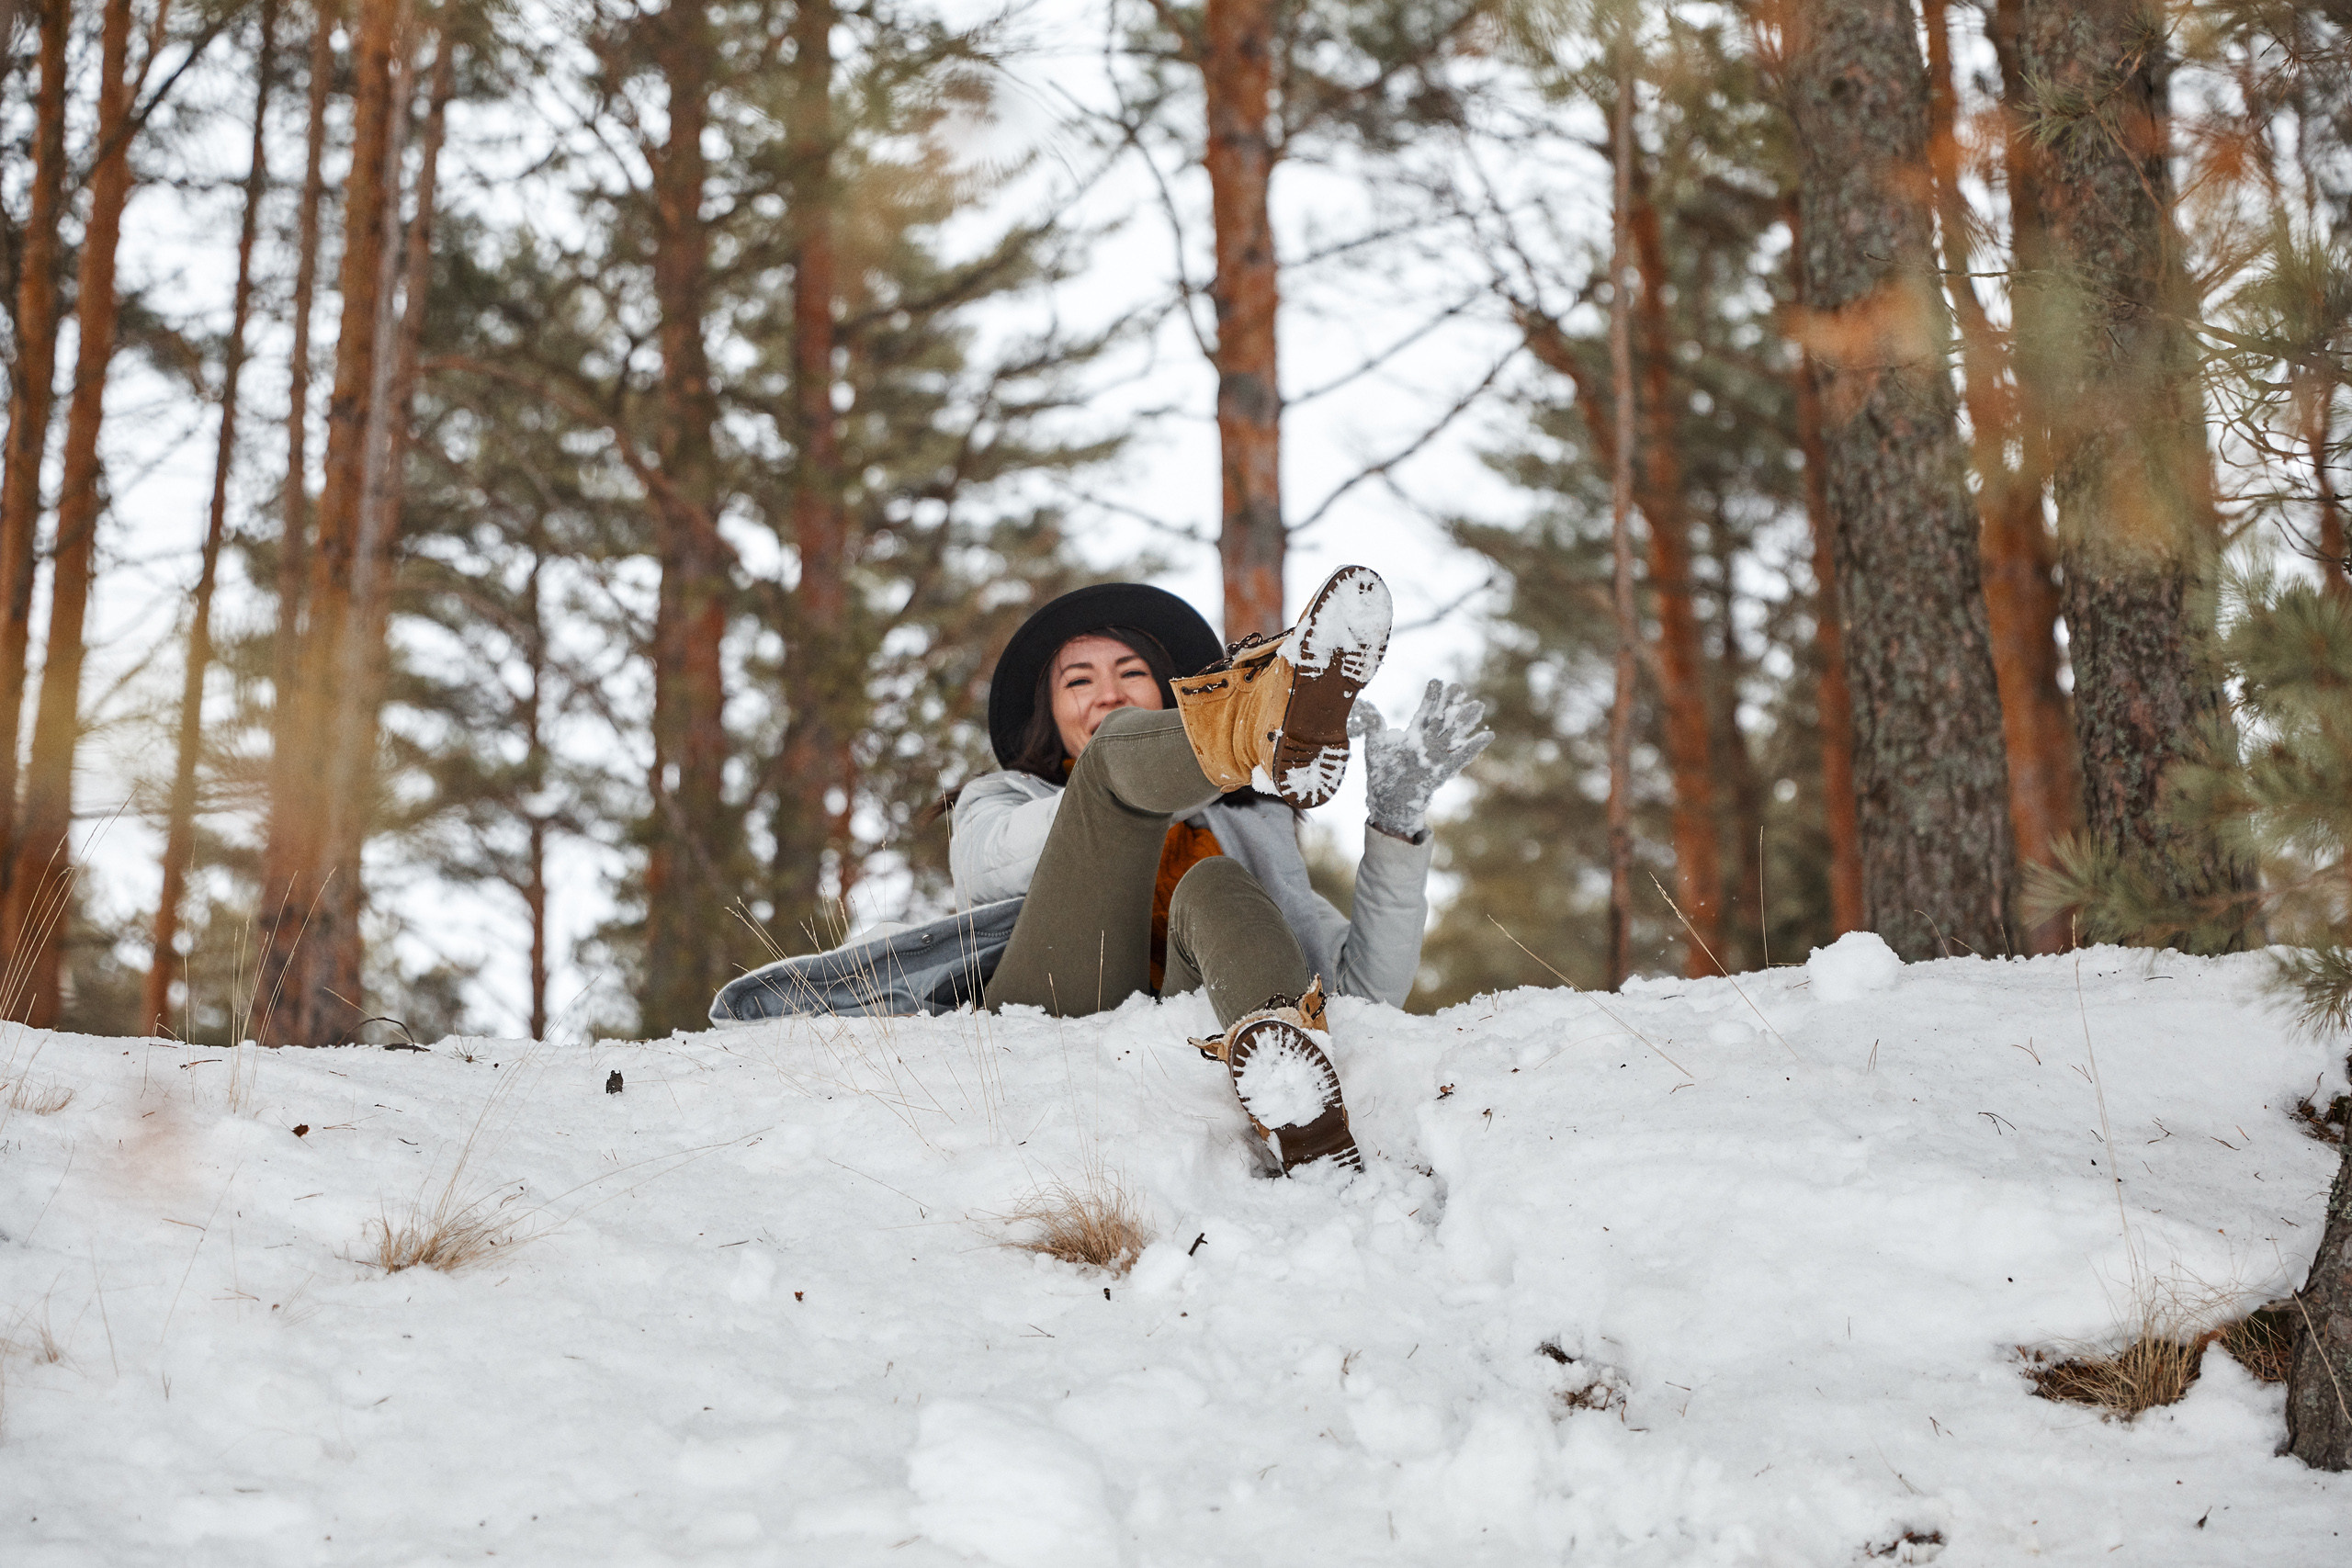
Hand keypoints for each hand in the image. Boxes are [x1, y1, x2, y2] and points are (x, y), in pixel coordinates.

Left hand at [1349, 679, 1493, 839]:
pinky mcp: (1442, 772)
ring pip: (1453, 735)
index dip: (1432, 698)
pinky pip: (1461, 758)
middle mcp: (1428, 744)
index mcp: (1415, 736)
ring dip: (1466, 721)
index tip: (1437, 681)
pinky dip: (1473, 747)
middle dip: (1451, 704)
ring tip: (1478, 705)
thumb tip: (1363, 703)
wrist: (1388, 800)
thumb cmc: (1382, 772)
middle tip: (1460, 687)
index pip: (1426, 712)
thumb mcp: (1375, 744)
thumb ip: (1373, 722)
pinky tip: (1487, 736)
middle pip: (1442, 720)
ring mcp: (1436, 757)